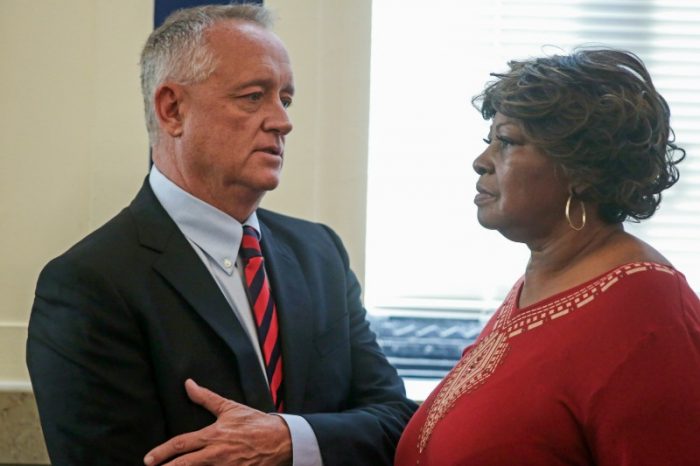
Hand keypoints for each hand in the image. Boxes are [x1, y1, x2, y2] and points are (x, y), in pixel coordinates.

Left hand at [144, 379, 291, 465]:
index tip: (149, 459)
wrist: (280, 440)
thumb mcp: (230, 408)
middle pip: (184, 465)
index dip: (162, 452)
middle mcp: (216, 454)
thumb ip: (206, 398)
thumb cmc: (255, 423)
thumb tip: (188, 385)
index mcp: (213, 435)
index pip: (181, 444)